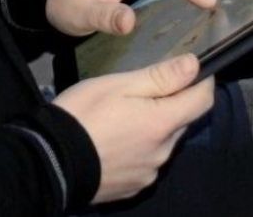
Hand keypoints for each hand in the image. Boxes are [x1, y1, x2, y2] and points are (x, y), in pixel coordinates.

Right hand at [52, 53, 212, 203]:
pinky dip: (140, 149)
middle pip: (182, 122)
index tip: (194, 69)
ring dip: (155, 128)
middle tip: (146, 90)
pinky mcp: (133, 186)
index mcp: (162, 123)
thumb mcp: (119, 85)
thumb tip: (194, 65)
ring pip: (164, 143)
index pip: (203, 101)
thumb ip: (160, 77)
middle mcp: (163, 152)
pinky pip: (147, 162)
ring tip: (124, 117)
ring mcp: (148, 172)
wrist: (50, 160)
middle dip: (173, 104)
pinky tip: (117, 141)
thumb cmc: (83, 114)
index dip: (203, 81)